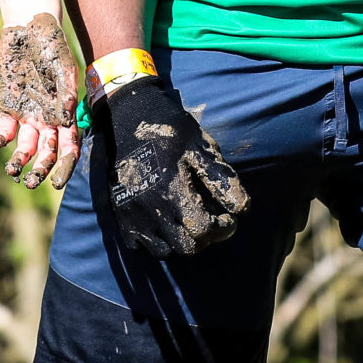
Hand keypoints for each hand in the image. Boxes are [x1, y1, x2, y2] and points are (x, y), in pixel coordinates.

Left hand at [0, 14, 80, 188]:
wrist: (29, 27)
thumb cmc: (52, 45)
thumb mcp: (63, 66)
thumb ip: (66, 91)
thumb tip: (66, 116)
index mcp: (65, 112)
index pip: (69, 146)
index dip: (65, 166)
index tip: (56, 182)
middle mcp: (47, 118)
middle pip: (46, 152)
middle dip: (40, 170)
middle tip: (30, 183)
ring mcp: (27, 113)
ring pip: (24, 147)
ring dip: (19, 162)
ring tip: (11, 172)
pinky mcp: (8, 105)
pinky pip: (5, 130)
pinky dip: (0, 140)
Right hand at [101, 80, 248, 257]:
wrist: (128, 114)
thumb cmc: (170, 129)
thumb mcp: (200, 146)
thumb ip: (220, 179)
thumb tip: (243, 209)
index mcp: (173, 190)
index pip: (204, 230)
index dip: (223, 228)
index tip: (228, 217)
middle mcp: (151, 208)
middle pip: (186, 246)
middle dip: (205, 238)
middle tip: (211, 221)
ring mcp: (133, 213)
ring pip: (164, 249)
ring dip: (181, 240)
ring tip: (188, 221)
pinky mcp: (120, 212)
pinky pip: (139, 244)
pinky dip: (155, 239)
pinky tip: (164, 221)